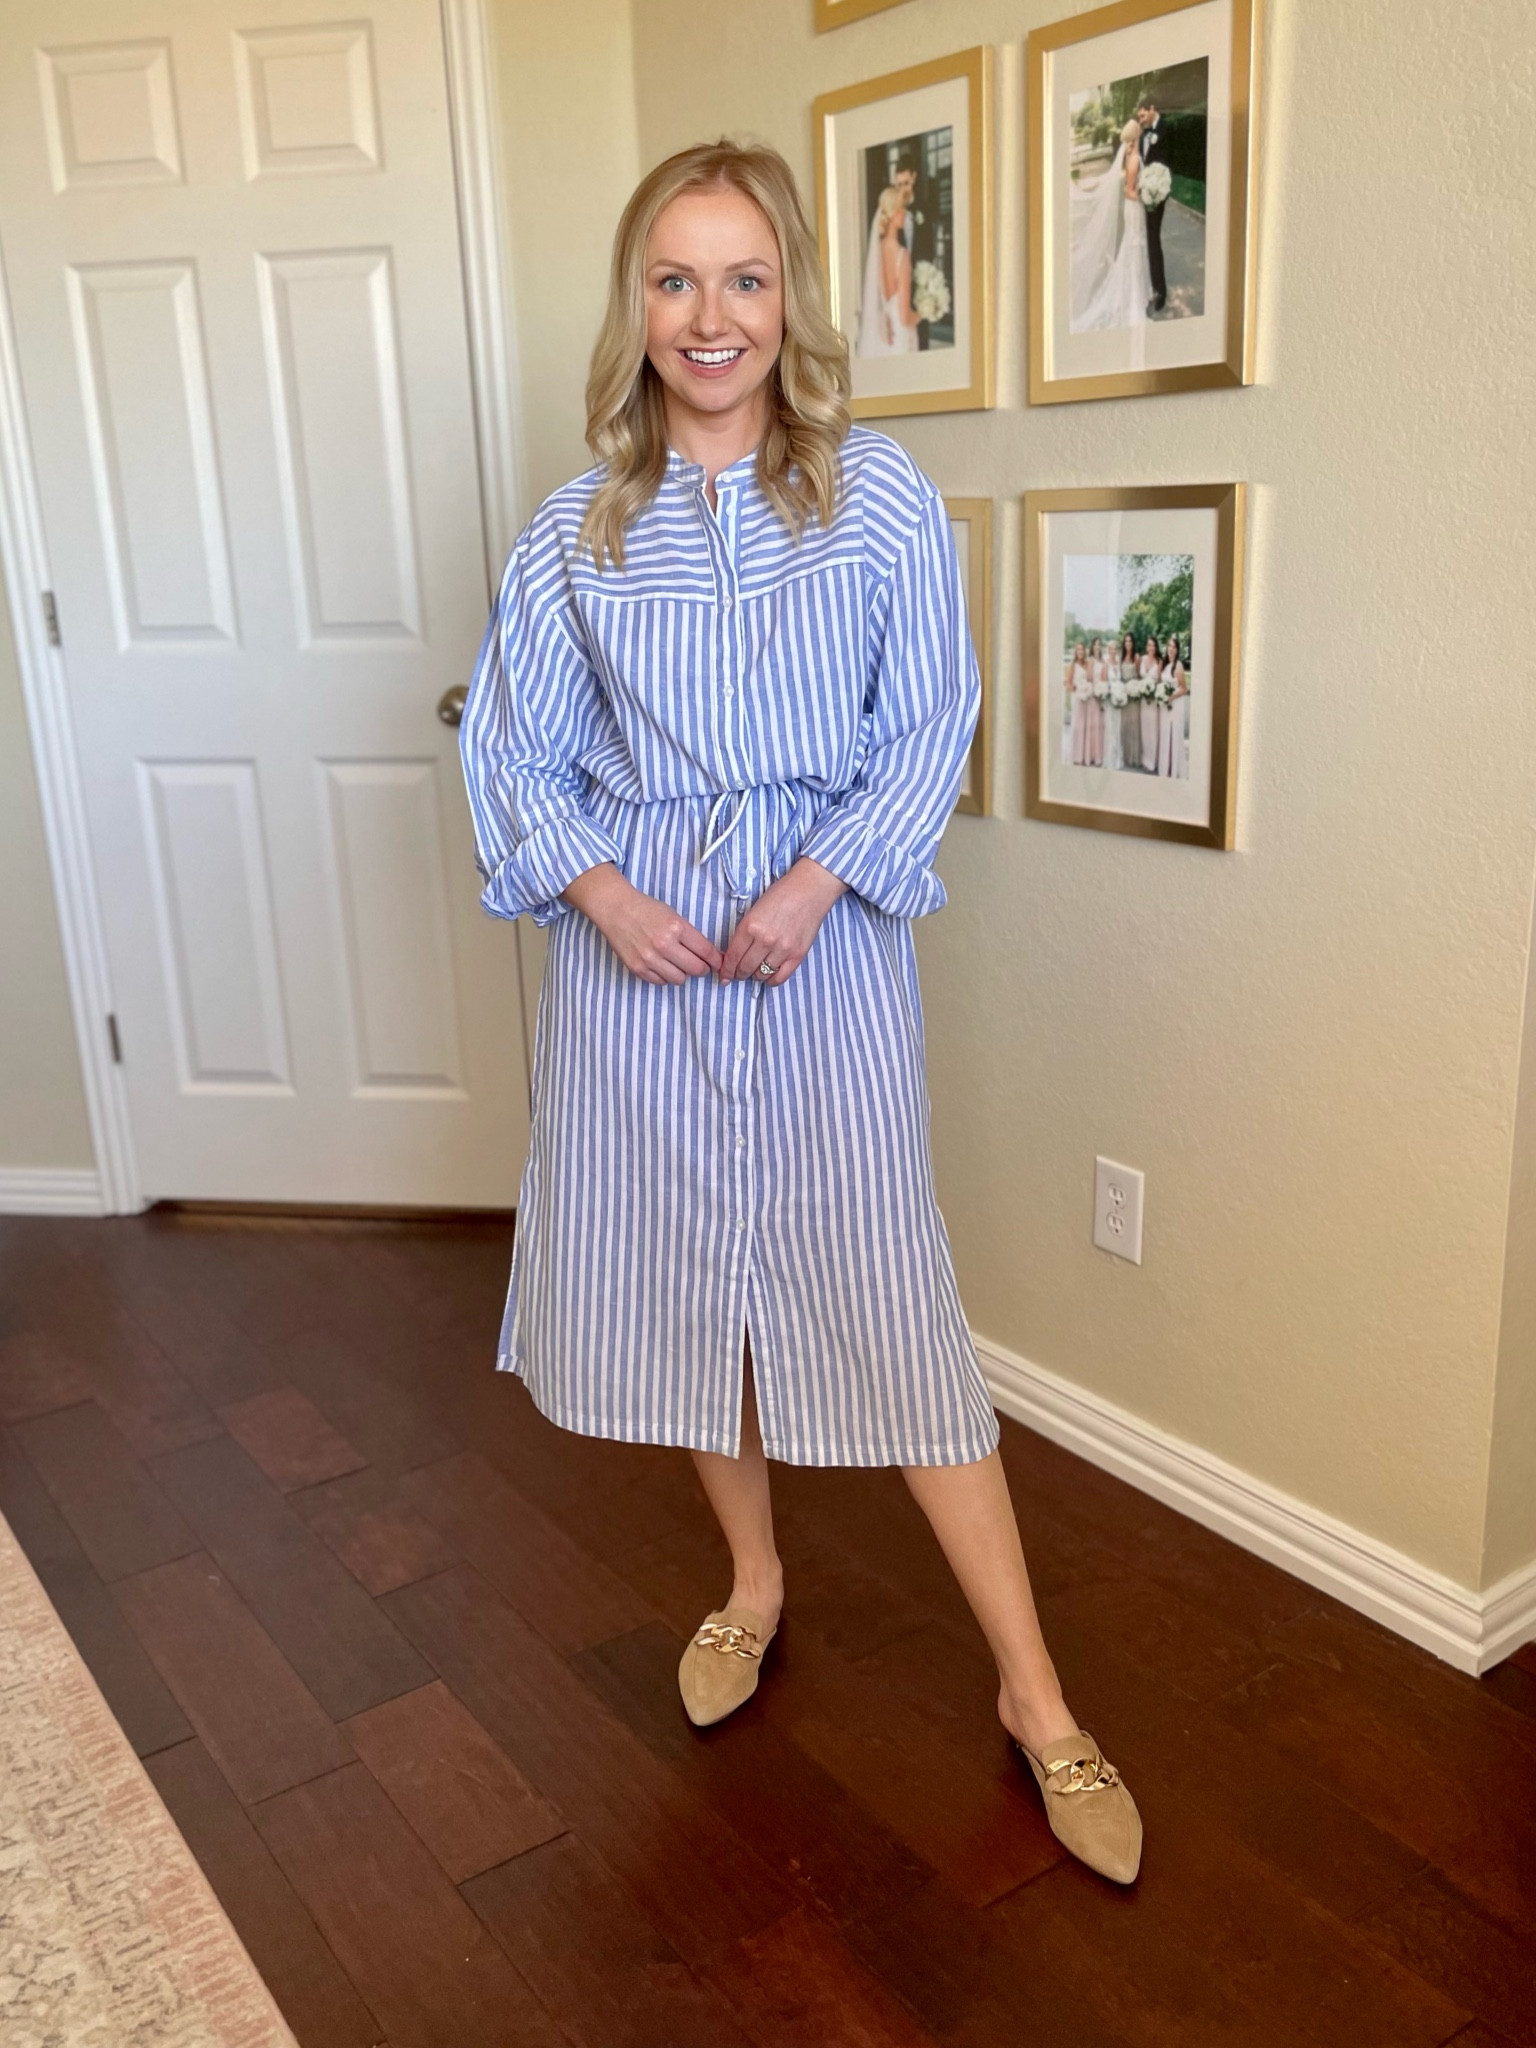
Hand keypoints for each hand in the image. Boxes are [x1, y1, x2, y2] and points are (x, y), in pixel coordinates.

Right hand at [563, 864, 722, 984]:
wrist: (616, 910)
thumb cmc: (647, 910)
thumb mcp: (674, 916)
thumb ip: (691, 936)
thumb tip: (711, 956)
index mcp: (676, 928)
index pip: (706, 952)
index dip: (715, 960)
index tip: (718, 963)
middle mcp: (664, 945)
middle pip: (696, 969)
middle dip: (702, 968)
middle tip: (700, 965)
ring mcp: (649, 959)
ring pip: (679, 979)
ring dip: (682, 973)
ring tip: (677, 963)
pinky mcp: (638, 968)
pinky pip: (661, 982)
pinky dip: (665, 976)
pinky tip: (662, 964)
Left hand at [718, 858, 846, 987]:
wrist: (809, 890)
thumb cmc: (781, 896)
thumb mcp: (754, 910)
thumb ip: (744, 932)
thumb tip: (733, 955)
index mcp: (750, 926)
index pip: (733, 956)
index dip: (726, 970)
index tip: (725, 976)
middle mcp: (765, 939)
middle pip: (745, 968)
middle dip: (738, 974)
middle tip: (738, 974)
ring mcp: (782, 949)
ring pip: (761, 975)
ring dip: (755, 975)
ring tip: (755, 970)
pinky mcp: (797, 955)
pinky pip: (779, 978)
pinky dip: (771, 980)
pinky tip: (768, 974)